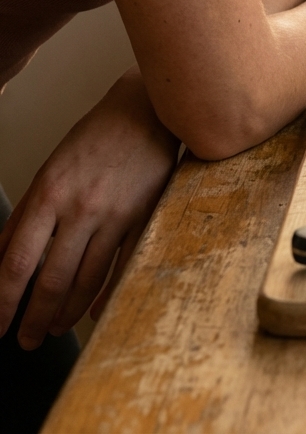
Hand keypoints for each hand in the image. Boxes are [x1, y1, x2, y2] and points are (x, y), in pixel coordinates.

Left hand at [0, 69, 178, 348]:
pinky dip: (107, 294)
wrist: (147, 110)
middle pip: (52, 279)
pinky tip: (94, 311)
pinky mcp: (145, 214)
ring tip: (56, 329)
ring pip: (87, 278)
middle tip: (26, 341)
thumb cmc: (97, 137)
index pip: (17, 261)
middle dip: (35, 317)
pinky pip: (123, 264)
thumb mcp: (51, 169)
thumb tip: (1, 256)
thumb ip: (28, 214)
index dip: (3, 300)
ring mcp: (115, 213)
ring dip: (67, 312)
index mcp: (50, 193)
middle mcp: (81, 207)